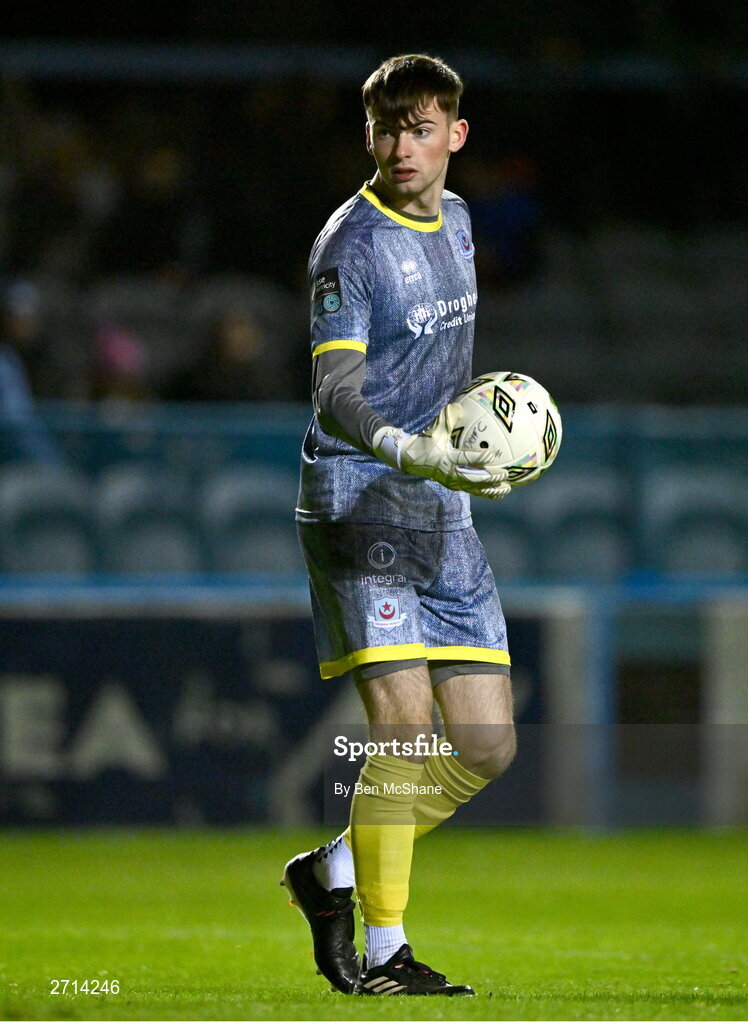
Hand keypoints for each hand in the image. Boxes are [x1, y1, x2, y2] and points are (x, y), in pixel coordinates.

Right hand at [372, 404, 510, 499]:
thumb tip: (461, 405)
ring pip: (474, 488)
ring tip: (506, 488)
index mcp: (446, 457)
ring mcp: (452, 482)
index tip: (492, 455)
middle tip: (505, 474)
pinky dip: (486, 492)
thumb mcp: (436, 428)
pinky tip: (499, 492)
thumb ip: (449, 417)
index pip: (465, 459)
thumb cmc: (426, 441)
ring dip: (491, 489)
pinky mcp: (454, 486)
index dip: (479, 458)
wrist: (411, 458)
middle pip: (473, 478)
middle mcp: (450, 473)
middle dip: (490, 477)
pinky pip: (472, 490)